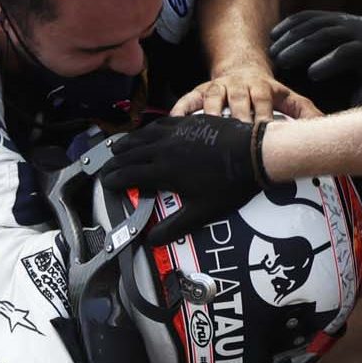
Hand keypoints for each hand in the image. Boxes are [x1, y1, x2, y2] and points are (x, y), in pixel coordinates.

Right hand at [101, 114, 268, 245]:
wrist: (254, 154)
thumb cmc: (231, 184)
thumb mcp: (201, 212)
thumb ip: (175, 227)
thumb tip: (153, 240)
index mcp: (164, 171)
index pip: (130, 175)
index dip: (115, 180)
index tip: (107, 183)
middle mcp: (165, 148)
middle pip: (132, 153)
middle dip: (116, 161)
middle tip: (107, 166)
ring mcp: (177, 132)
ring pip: (144, 135)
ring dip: (128, 142)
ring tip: (118, 146)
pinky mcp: (190, 122)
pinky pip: (162, 123)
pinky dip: (149, 128)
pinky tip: (149, 130)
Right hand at [171, 69, 321, 123]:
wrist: (242, 68)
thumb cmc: (266, 91)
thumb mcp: (288, 97)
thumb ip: (306, 112)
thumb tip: (325, 126)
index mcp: (261, 88)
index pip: (263, 101)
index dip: (263, 114)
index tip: (264, 131)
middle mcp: (239, 86)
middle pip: (238, 100)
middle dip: (237, 116)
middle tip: (236, 135)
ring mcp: (219, 88)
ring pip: (213, 99)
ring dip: (211, 113)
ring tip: (207, 131)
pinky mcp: (201, 90)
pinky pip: (188, 99)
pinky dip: (181, 109)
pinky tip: (175, 122)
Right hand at [269, 11, 361, 106]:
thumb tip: (347, 119)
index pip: (347, 52)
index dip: (330, 62)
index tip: (312, 75)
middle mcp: (354, 31)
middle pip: (325, 35)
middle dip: (301, 47)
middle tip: (279, 62)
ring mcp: (342, 20)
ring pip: (313, 24)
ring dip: (290, 36)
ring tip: (273, 53)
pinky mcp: (332, 16)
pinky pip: (308, 16)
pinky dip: (290, 24)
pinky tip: (274, 35)